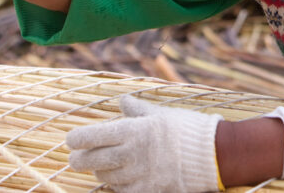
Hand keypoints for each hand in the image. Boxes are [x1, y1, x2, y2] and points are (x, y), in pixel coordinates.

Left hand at [67, 95, 222, 192]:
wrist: (212, 154)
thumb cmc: (186, 129)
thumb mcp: (161, 115)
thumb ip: (137, 110)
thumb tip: (122, 100)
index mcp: (132, 130)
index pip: (90, 136)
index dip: (76, 139)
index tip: (72, 140)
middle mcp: (130, 153)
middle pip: (90, 160)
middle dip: (79, 159)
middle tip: (77, 157)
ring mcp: (137, 174)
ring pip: (104, 176)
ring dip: (100, 171)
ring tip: (103, 165)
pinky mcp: (146, 190)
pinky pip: (120, 191)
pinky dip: (116, 185)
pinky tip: (119, 179)